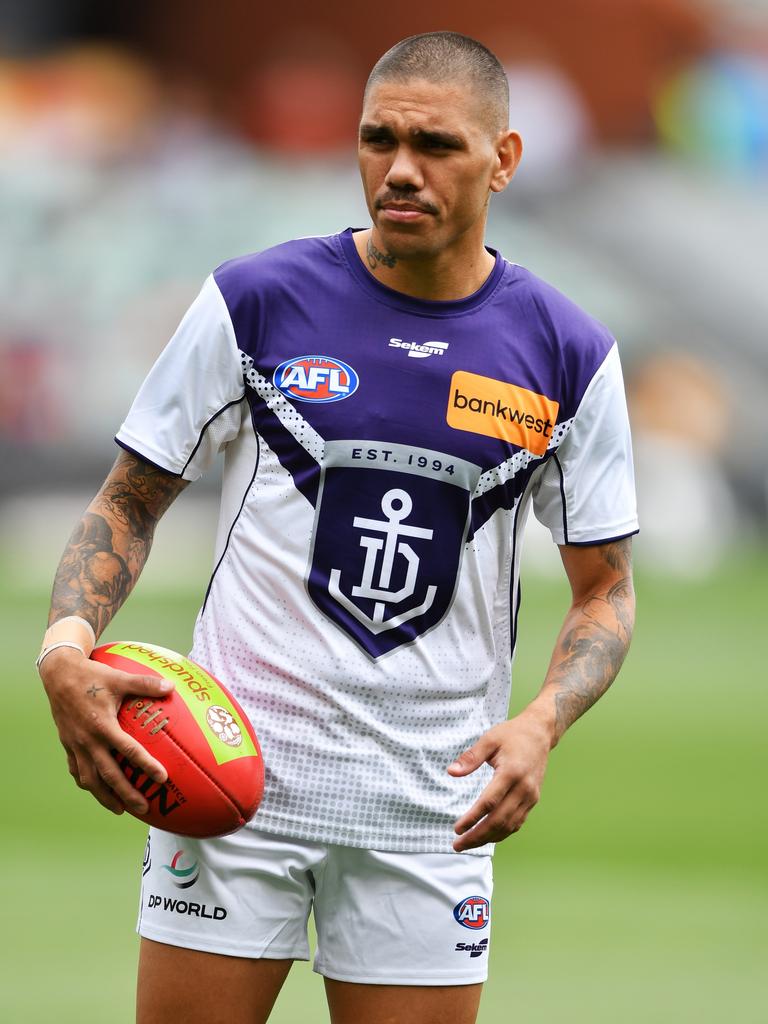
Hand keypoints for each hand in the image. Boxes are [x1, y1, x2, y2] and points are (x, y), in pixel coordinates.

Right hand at [39, 646, 173, 815]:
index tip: (162, 778)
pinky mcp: (67, 745)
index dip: (145, 765)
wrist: (58, 675)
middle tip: (144, 808)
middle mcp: (87, 740)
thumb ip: (145, 683)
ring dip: (105, 796)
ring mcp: (75, 745)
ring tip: (120, 809)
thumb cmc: (92, 675)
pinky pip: (76, 770)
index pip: (128, 751)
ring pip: (89, 779)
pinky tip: (97, 789)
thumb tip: (171, 686)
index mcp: (102, 726)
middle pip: (108, 775)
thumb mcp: (120, 678)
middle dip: (126, 794)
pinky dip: (87, 782)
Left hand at [447, 710, 553, 851]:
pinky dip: (501, 833)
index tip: (457, 829)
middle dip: (477, 836)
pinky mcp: (533, 800)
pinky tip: (487, 836)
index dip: (472, 818)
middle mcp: (524, 788)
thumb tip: (451, 772)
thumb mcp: (489, 740)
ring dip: (488, 838)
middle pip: (499, 820)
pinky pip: (517, 822)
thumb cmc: (512, 735)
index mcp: (511, 773)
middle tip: (457, 845)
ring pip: (509, 826)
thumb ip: (470, 757)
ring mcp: (530, 796)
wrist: (539, 733)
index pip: (489, 803)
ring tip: (468, 843)